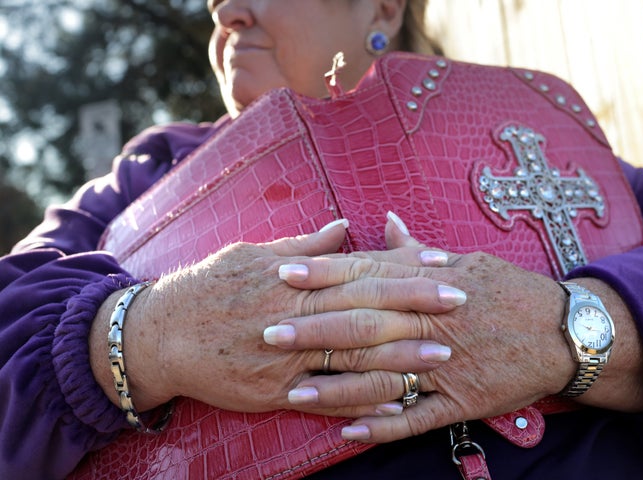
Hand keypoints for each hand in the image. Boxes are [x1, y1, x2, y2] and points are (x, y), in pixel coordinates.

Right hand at [90, 218, 463, 414]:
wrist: (159, 335)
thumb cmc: (208, 287)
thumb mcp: (251, 253)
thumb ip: (303, 244)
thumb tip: (344, 225)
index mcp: (292, 278)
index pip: (360, 271)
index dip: (404, 269)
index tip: (442, 264)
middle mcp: (294, 315)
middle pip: (366, 310)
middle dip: (416, 307)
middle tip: (461, 303)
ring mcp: (287, 358)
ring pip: (353, 357)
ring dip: (401, 356)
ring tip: (444, 354)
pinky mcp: (275, 392)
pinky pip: (326, 399)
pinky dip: (362, 401)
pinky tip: (397, 401)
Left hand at [266, 213, 642, 441]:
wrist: (563, 330)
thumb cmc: (508, 291)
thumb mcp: (465, 260)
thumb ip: (418, 249)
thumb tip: (386, 221)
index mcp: (429, 284)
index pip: (367, 275)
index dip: (323, 274)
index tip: (283, 273)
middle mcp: (430, 322)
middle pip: (363, 325)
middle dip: (313, 329)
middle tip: (266, 331)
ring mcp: (444, 365)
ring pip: (382, 377)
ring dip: (336, 386)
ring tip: (293, 393)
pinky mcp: (460, 400)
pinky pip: (416, 418)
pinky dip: (383, 426)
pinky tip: (348, 432)